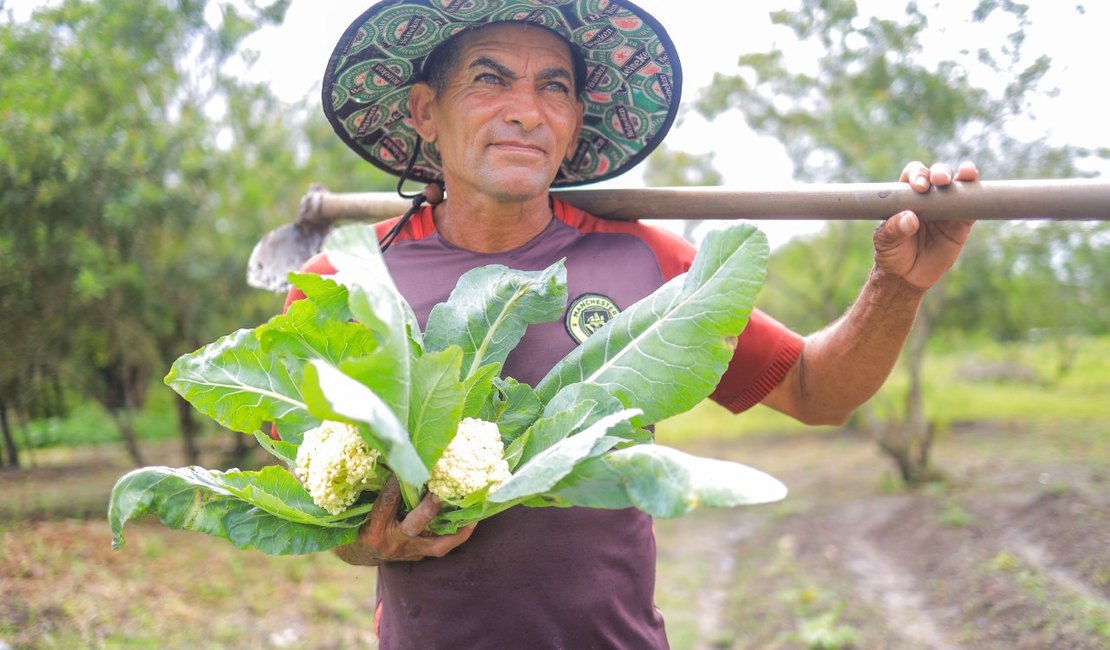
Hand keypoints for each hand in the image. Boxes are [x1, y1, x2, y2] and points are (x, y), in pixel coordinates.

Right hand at [334, 477, 475, 564]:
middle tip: (439, 492)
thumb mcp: (360, 507)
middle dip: (428, 509)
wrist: (358, 553)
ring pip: (436, 545)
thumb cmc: (358, 522)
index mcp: (373, 530)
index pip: (386, 504)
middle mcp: (391, 543)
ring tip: (472, 515)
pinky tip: (470, 522)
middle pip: (413, 526)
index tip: (405, 465)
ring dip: (455, 530)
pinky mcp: (418, 556)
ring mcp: (407, 552)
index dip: (395, 484)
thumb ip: (376, 488)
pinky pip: (441, 547)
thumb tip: (393, 458)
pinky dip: (455, 535)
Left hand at [872, 160, 978, 289]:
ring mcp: (947, 207)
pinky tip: (978, 186)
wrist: (906, 277)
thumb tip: (909, 218)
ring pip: (958, 184)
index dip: (917, 175)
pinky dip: (977, 194)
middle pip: (937, 173)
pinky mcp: (962, 222)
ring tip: (965, 175)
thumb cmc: (891, 254)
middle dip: (940, 172)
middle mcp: (928, 196)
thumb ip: (893, 230)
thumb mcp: (885, 243)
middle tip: (939, 181)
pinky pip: (973, 206)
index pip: (913, 174)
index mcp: (906, 195)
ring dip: (963, 175)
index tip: (919, 187)